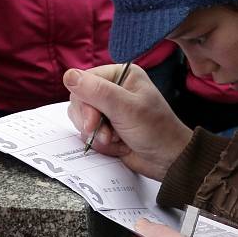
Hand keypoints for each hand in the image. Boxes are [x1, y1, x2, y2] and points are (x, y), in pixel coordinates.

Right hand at [63, 64, 192, 179]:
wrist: (168, 161)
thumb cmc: (157, 131)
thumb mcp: (126, 109)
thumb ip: (97, 92)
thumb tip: (69, 75)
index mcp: (121, 75)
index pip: (84, 80)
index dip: (84, 102)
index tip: (93, 121)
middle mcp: (113, 89)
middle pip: (79, 100)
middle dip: (90, 122)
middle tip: (106, 134)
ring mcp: (108, 109)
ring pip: (81, 118)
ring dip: (95, 134)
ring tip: (115, 140)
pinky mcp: (106, 127)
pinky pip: (88, 133)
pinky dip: (100, 142)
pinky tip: (118, 145)